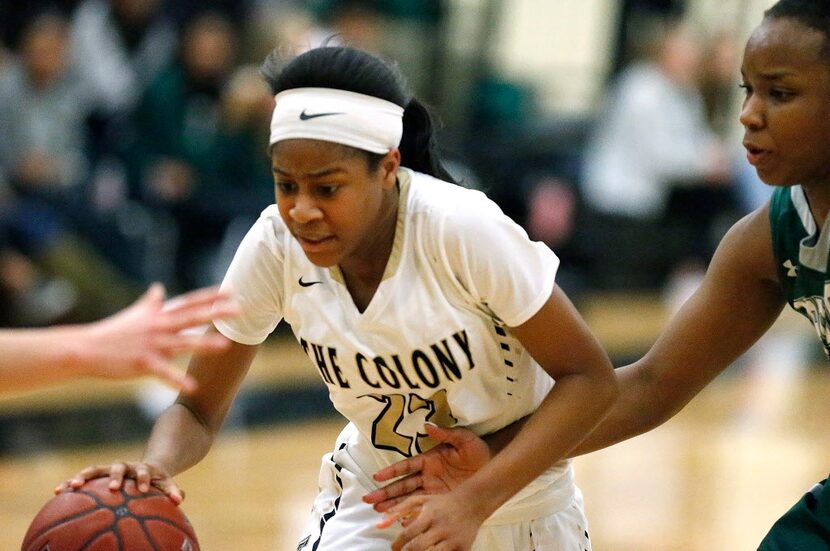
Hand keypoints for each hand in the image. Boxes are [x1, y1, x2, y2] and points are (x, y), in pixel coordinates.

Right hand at [54, 461, 184, 503]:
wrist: (145, 469)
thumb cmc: (156, 481)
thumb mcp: (166, 483)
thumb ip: (172, 490)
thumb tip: (179, 500)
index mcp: (142, 468)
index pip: (144, 471)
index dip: (144, 479)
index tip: (144, 489)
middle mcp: (125, 466)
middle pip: (118, 467)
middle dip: (115, 476)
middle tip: (112, 487)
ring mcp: (109, 469)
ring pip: (96, 469)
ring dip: (84, 476)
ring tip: (72, 486)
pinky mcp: (97, 474)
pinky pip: (82, 477)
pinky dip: (71, 482)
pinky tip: (58, 491)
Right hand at [80, 283, 238, 391]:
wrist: (86, 348)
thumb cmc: (113, 332)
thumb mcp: (135, 314)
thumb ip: (151, 302)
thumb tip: (159, 287)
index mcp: (158, 315)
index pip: (189, 302)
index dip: (210, 297)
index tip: (231, 291)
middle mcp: (158, 326)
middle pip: (191, 318)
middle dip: (215, 313)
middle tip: (239, 310)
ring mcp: (151, 344)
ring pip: (182, 343)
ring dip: (203, 344)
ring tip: (225, 346)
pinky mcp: (142, 363)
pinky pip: (164, 373)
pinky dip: (178, 380)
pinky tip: (193, 387)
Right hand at [364, 423, 489, 512]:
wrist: (493, 465)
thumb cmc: (477, 449)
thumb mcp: (463, 439)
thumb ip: (446, 434)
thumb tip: (428, 426)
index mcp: (429, 459)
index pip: (406, 466)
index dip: (392, 472)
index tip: (377, 477)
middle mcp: (427, 476)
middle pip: (402, 485)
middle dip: (386, 493)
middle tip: (369, 500)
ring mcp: (433, 490)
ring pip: (409, 498)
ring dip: (394, 506)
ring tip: (379, 513)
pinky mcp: (441, 501)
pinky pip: (424, 509)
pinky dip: (413, 516)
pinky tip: (401, 523)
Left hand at [378, 492, 483, 550]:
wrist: (472, 503)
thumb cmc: (442, 503)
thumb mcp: (421, 500)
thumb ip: (399, 509)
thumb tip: (379, 523)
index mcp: (430, 514)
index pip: (408, 534)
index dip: (397, 544)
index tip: (394, 547)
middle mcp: (441, 527)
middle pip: (418, 548)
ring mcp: (453, 539)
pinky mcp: (463, 548)